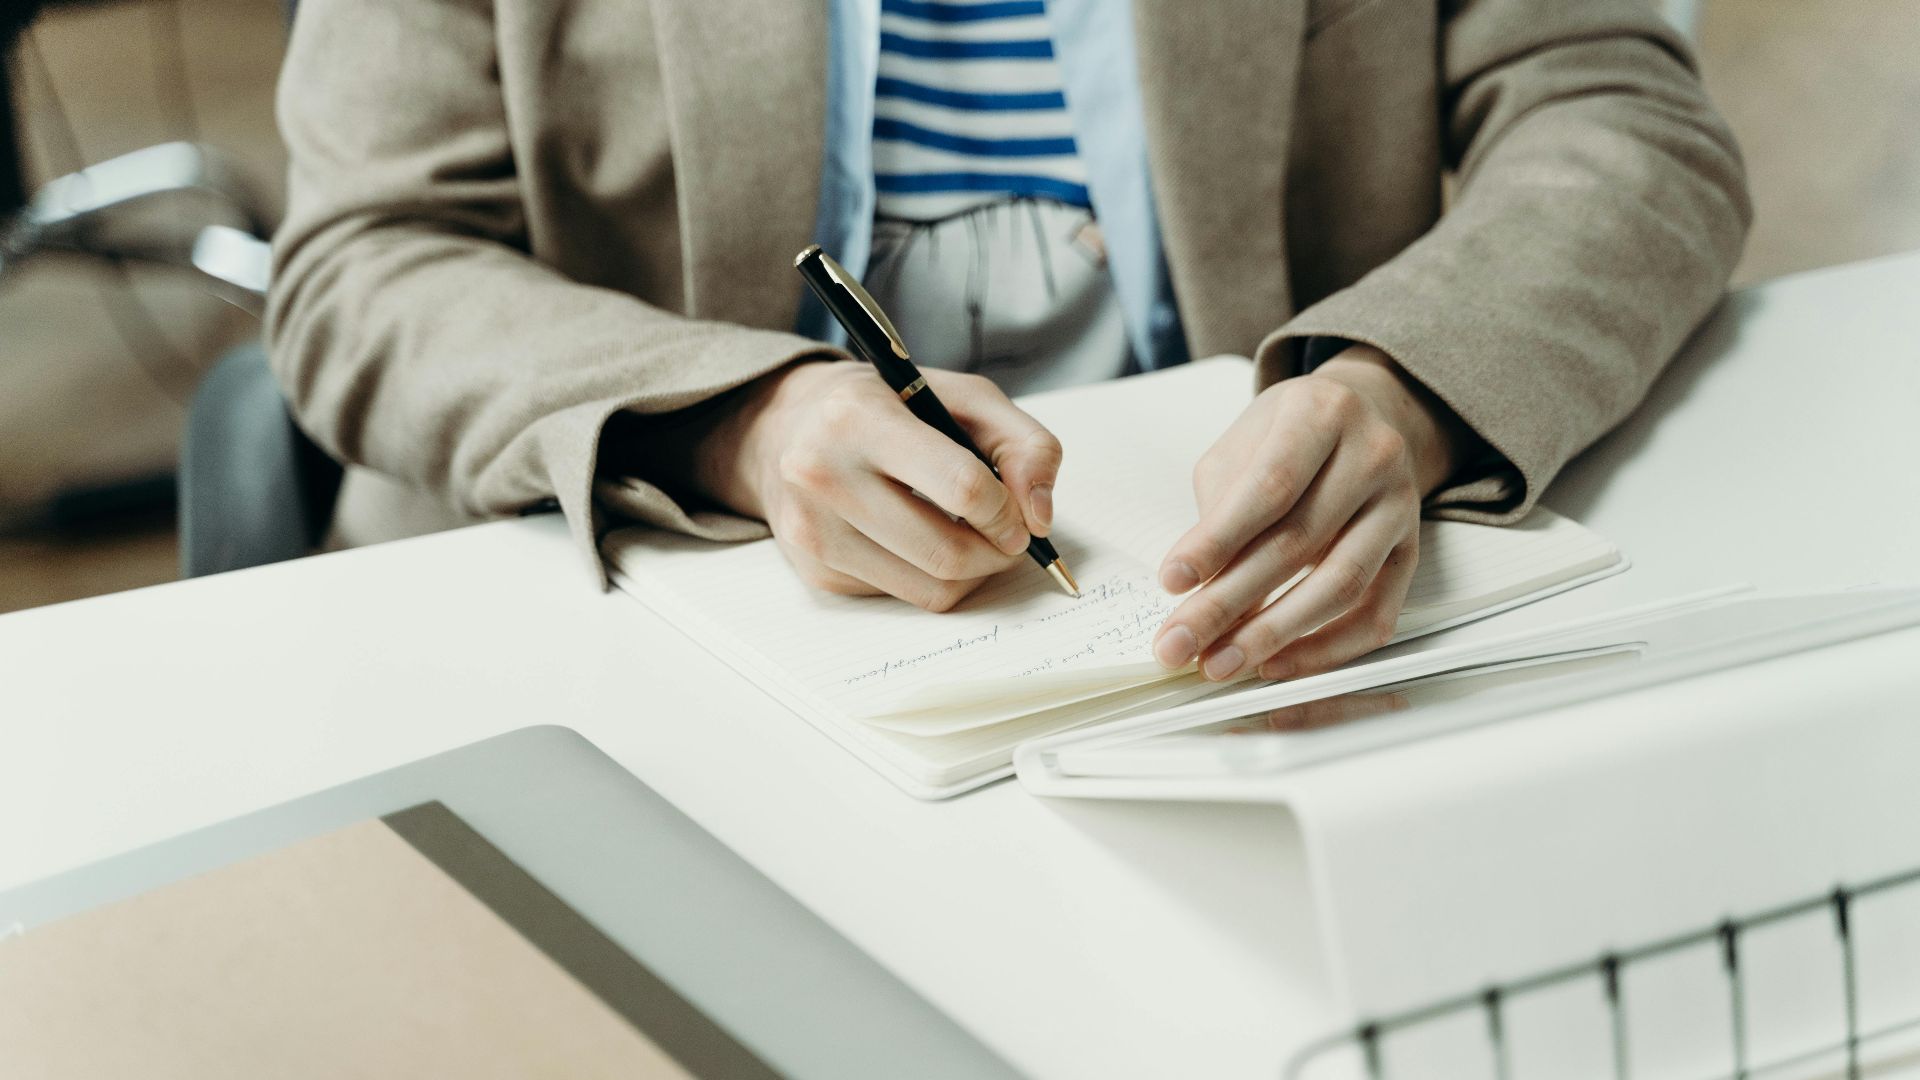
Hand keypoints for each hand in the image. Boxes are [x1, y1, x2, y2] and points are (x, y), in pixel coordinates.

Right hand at [691, 361, 1060, 610]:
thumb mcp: (962, 398)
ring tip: (971, 537)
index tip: (1017, 514)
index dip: (1007, 511)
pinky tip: (918, 540)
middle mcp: (822, 475)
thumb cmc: (887, 408)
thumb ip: (1024, 444)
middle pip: (948, 554)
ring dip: (971, 573)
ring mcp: (813, 531)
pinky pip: (903, 599)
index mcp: (860, 418)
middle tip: (1006, 536)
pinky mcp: (815, 572)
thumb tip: (1040, 517)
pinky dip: (929, 577)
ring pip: (931, 590)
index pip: (962, 487)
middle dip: (997, 553)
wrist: (785, 427)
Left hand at [1151, 345, 1473, 681]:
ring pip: (1341, 585)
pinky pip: (1376, 616)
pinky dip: (1324, 650)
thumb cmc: (1289, 436)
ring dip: (1273, 635)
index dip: (1217, 540)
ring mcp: (1399, 507)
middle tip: (1181, 642)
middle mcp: (1373, 456)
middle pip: (1298, 543)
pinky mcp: (1411, 552)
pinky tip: (1277, 664)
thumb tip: (1196, 589)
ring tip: (1221, 663)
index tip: (1171, 581)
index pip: (1270, 487)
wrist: (1365, 418)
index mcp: (1321, 414)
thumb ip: (1220, 508)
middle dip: (1229, 603)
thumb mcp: (1242, 446)